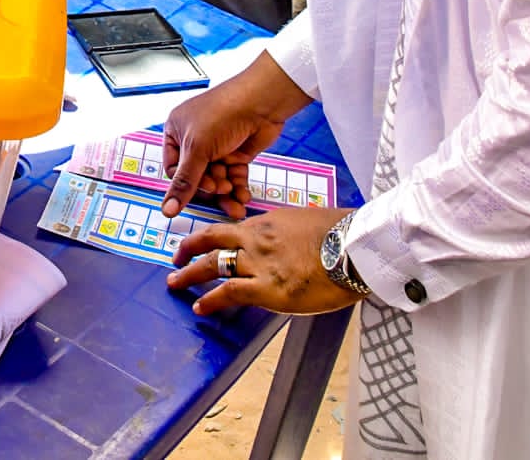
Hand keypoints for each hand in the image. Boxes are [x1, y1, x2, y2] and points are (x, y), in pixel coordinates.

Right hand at [161, 78, 288, 219]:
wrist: (261, 102)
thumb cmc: (222, 115)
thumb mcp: (197, 149)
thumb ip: (184, 183)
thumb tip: (166, 210)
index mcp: (176, 132)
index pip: (174, 169)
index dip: (187, 183)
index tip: (204, 188)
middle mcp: (195, 140)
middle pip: (196, 177)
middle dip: (210, 188)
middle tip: (222, 189)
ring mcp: (216, 147)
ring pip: (216, 180)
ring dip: (226, 194)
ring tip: (237, 205)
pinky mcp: (236, 153)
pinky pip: (232, 177)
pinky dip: (238, 188)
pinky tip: (244, 197)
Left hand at [167, 208, 363, 315]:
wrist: (354, 246)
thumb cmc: (341, 234)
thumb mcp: (308, 223)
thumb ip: (289, 234)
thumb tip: (289, 245)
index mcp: (268, 222)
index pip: (231, 228)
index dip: (212, 236)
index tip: (202, 241)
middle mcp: (257, 238)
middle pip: (211, 239)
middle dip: (189, 248)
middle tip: (176, 256)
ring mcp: (259, 263)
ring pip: (213, 264)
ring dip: (189, 274)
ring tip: (175, 282)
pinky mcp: (267, 289)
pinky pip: (228, 293)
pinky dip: (210, 301)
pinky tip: (199, 307)